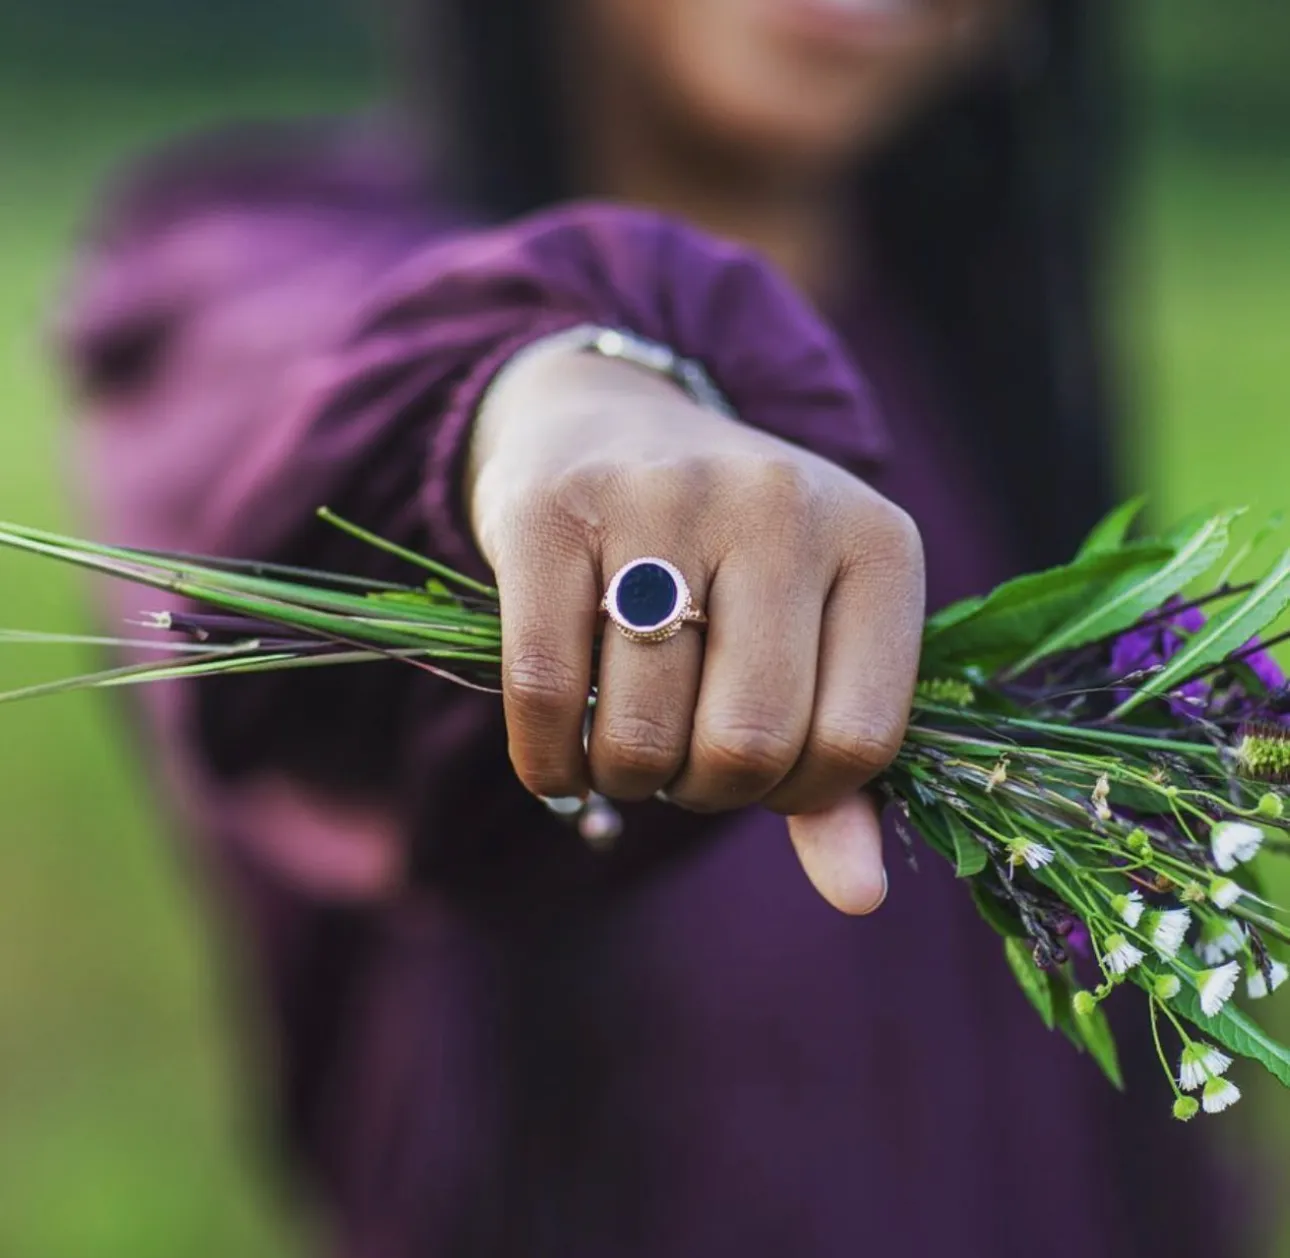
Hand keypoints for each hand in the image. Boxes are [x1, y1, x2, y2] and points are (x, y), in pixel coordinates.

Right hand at [466, 347, 924, 913]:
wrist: (611, 426)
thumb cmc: (728, 563)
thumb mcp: (810, 641)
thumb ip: (837, 771)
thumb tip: (859, 899)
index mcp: (876, 543)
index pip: (857, 742)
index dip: (796, 793)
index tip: (757, 770)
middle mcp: (781, 504)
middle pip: (748, 744)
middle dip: (703, 791)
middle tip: (681, 762)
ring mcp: (665, 497)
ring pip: (644, 730)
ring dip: (627, 778)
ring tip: (628, 746)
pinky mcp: (553, 512)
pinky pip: (546, 691)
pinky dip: (548, 762)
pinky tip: (558, 761)